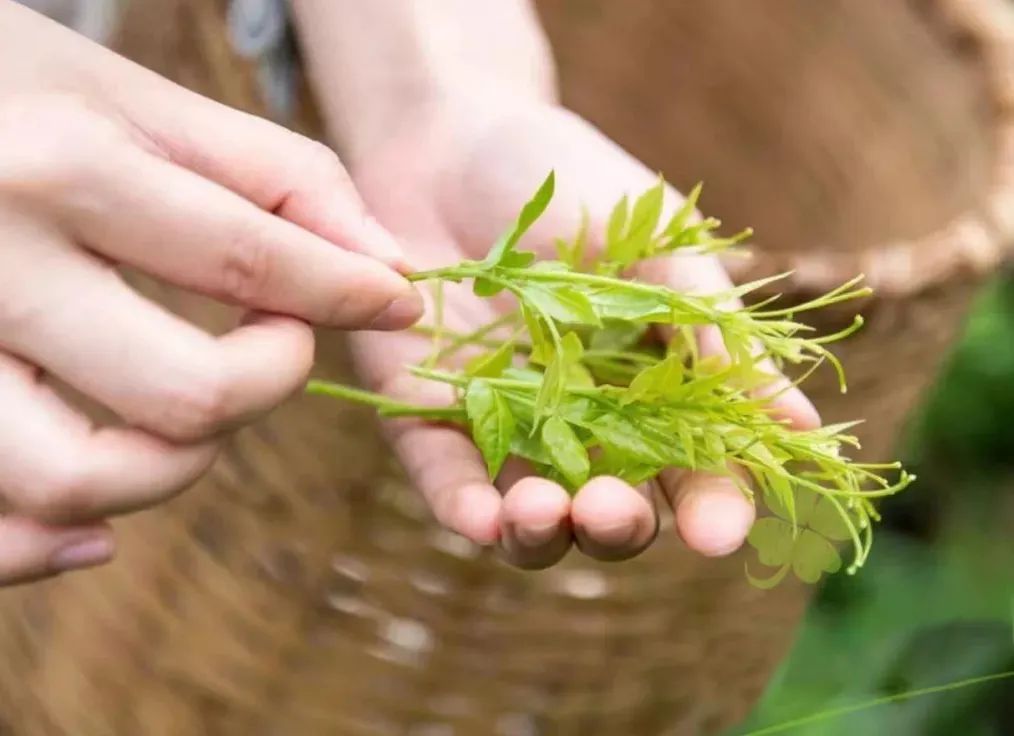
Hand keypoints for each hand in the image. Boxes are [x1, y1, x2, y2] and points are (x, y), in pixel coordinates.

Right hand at [0, 2, 421, 584]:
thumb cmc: (25, 97)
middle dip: (269, 381)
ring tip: (193, 423)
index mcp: (62, 171)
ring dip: (173, 471)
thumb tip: (390, 266)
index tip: (398, 304)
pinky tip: (99, 527)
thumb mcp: (145, 103)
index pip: (248, 261)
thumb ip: (277, 175)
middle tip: (277, 342)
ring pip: (76, 481)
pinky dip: (45, 547)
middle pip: (185, 394)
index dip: (348, 295)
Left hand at [350, 101, 819, 567]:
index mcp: (653, 388)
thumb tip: (805, 423)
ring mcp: (502, 423)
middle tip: (613, 510)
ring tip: (542, 511)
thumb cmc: (573, 182)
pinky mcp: (427, 414)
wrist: (456, 134)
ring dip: (541, 533)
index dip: (712, 506)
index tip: (719, 533)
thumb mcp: (657, 246)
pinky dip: (464, 506)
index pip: (694, 470)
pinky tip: (482, 519)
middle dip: (619, 526)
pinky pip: (445, 476)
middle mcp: (582, 422)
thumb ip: (716, 330)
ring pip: (530, 514)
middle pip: (613, 509)